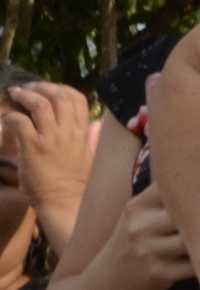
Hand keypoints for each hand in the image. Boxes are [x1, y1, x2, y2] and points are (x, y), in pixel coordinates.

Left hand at [4, 82, 95, 224]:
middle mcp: (68, 132)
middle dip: (42, 87)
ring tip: (15, 95)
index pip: (77, 98)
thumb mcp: (90, 156)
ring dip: (25, 96)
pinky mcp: (33, 147)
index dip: (62, 88)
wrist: (64, 201)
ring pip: (40, 105)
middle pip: (59, 96)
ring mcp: (51, 139)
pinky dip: (11, 117)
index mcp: (81, 132)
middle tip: (28, 89)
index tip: (49, 90)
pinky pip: (21, 123)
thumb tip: (99, 123)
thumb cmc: (75, 182)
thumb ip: (93, 137)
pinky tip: (5, 120)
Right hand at [95, 187, 195, 289]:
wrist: (112, 274)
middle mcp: (140, 226)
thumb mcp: (142, 211)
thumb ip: (168, 193)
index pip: (174, 189)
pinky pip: (194, 265)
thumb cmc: (140, 235)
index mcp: (139, 206)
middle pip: (189, 214)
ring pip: (194, 240)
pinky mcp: (157, 273)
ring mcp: (147, 251)